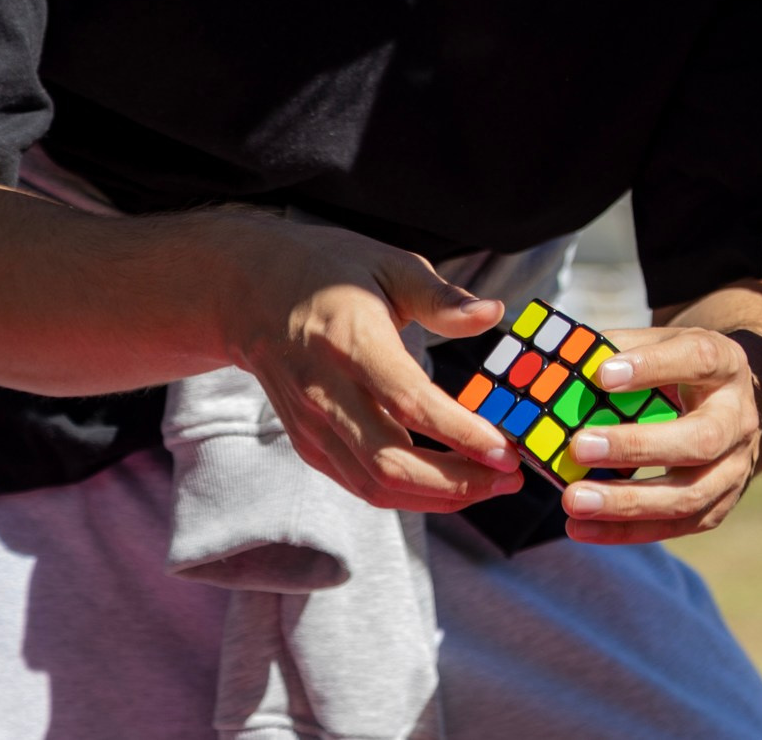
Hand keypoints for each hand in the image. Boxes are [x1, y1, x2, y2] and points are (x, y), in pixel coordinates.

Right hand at [217, 215, 525, 513]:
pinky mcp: (307, 443)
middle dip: (456, 481)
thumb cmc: (330, 270)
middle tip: (511, 476)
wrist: (249, 290)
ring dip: (438, 496)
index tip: (506, 449)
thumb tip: (494, 313)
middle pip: (390, 461)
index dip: (459, 433)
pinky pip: (359, 485)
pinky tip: (449, 484)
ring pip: (374, 485)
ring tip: (491, 485)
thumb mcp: (389, 264)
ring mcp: (311, 423)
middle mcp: (324, 391)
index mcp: (350, 341)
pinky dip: (408, 494)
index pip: (408, 402)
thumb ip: (441, 296)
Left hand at [554, 324, 761, 543]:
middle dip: (637, 447)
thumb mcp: (663, 344)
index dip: (654, 367)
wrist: (732, 408)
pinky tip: (581, 527)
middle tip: (579, 447)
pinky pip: (673, 526)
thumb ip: (622, 348)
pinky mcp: (718, 506)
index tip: (603, 374)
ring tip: (574, 500)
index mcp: (726, 366)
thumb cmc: (684, 371)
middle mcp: (738, 419)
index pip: (699, 360)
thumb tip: (568, 361)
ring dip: (627, 502)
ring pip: (689, 495)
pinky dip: (624, 531)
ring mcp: (734, 469)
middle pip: (701, 439)